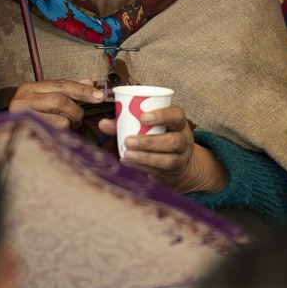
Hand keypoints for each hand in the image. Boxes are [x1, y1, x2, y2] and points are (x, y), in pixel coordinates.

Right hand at [8, 78, 104, 129]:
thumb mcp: (47, 100)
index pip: (61, 84)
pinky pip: (55, 135)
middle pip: (60, 100)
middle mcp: (23, 98)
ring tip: (66, 127)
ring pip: (59, 120)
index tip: (99, 96)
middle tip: (78, 119)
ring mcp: (22, 117)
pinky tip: (58, 134)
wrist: (8, 136)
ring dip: (69, 126)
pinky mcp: (26, 133)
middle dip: (75, 111)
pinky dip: (62, 134)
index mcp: (30, 88)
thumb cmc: (32, 117)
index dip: (82, 90)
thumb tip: (89, 81)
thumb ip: (68, 91)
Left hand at [97, 104, 227, 193]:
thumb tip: (103, 124)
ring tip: (127, 154)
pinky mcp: (172, 172)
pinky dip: (141, 167)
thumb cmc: (157, 135)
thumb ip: (125, 121)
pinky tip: (128, 162)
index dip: (162, 116)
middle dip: (150, 141)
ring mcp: (180, 158)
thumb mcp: (149, 125)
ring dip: (145, 157)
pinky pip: (159, 171)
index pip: (176, 115)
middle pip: (173, 141)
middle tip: (128, 140)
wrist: (179, 161)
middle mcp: (183, 139)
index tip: (143, 117)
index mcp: (178, 122)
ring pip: (167, 159)